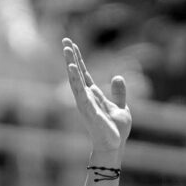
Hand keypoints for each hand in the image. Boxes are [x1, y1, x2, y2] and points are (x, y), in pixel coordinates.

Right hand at [63, 38, 130, 155]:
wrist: (115, 146)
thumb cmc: (116, 131)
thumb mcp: (121, 108)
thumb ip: (119, 93)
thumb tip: (118, 76)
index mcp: (93, 96)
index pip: (84, 74)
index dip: (78, 59)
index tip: (72, 45)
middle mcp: (86, 97)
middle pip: (77, 73)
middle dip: (71, 56)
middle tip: (65, 39)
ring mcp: (85, 103)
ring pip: (75, 79)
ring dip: (70, 63)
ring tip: (66, 48)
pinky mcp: (87, 109)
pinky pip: (79, 92)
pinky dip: (75, 80)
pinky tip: (71, 68)